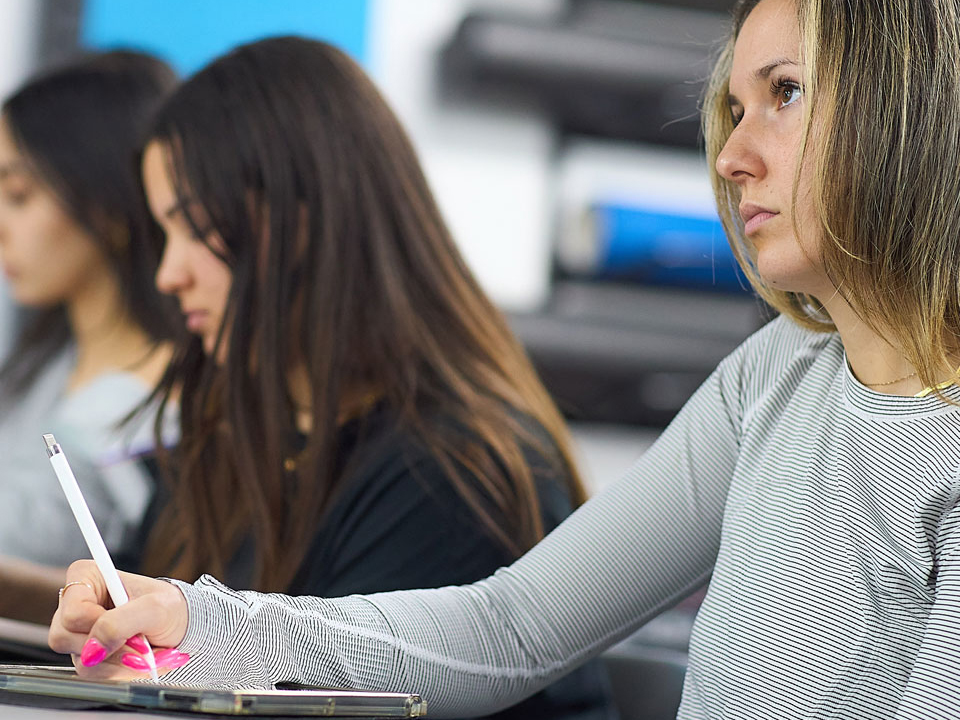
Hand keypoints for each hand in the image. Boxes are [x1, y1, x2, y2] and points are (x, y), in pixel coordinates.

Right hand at [48, 560, 190, 678]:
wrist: (182, 626)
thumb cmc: (169, 607)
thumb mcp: (154, 608)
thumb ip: (120, 623)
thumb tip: (91, 650)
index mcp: (87, 577)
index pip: (72, 612)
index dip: (97, 625)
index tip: (127, 627)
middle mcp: (76, 604)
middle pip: (65, 638)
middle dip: (109, 647)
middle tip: (139, 643)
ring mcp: (79, 632)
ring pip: (80, 660)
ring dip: (118, 662)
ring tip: (144, 651)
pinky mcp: (88, 654)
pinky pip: (93, 672)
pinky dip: (120, 670)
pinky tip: (138, 660)